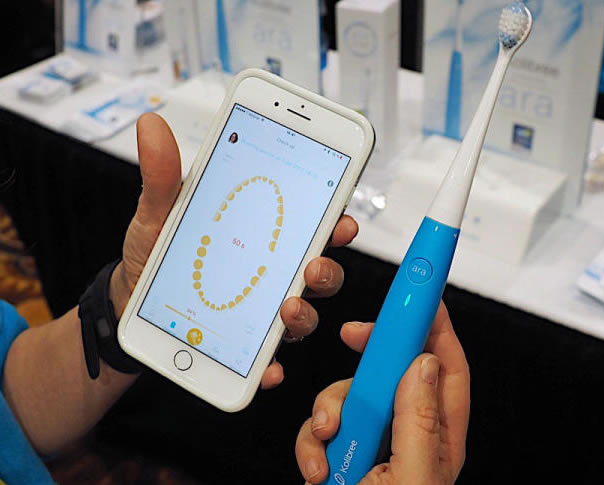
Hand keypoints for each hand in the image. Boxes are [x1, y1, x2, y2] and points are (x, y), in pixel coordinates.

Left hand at [108, 113, 357, 387]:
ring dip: (306, 312)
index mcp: (262, 233)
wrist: (130, 300)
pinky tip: (266, 367)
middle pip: (319, 269)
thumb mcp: (159, 211)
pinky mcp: (246, 344)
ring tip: (287, 308)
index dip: (335, 217)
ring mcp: (263, 309)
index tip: (343, 217)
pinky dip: (271, 364)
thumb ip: (164, 175)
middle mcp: (272, 270)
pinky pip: (268, 357)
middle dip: (328, 267)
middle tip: (314, 264)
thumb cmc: (159, 250)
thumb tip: (152, 125)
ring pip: (304, 311)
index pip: (310, 221)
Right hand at [296, 302, 470, 483]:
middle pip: (393, 369)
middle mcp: (406, 435)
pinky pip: (320, 424)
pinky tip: (319, 468)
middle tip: (354, 334)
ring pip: (349, 393)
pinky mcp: (339, 452)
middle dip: (368, 355)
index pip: (445, 369)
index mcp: (437, 438)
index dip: (436, 326)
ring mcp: (371, 443)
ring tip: (330, 438)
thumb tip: (423, 365)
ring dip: (330, 411)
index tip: (419, 294)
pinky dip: (310, 442)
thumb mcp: (412, 475)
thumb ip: (418, 421)